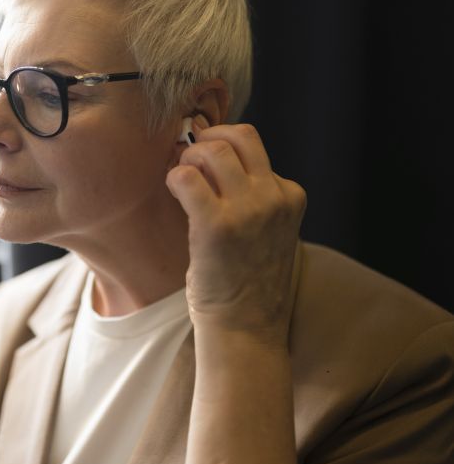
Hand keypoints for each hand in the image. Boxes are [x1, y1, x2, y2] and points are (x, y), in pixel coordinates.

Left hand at [166, 115, 305, 345]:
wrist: (245, 327)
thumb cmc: (245, 279)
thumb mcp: (265, 229)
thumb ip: (251, 194)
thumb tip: (208, 153)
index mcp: (289, 196)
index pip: (253, 146)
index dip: (222, 147)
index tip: (203, 163)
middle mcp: (274, 197)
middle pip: (239, 136)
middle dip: (207, 141)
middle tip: (190, 163)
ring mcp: (249, 210)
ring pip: (213, 150)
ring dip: (188, 158)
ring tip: (182, 181)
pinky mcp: (217, 226)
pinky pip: (186, 178)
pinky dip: (174, 178)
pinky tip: (174, 193)